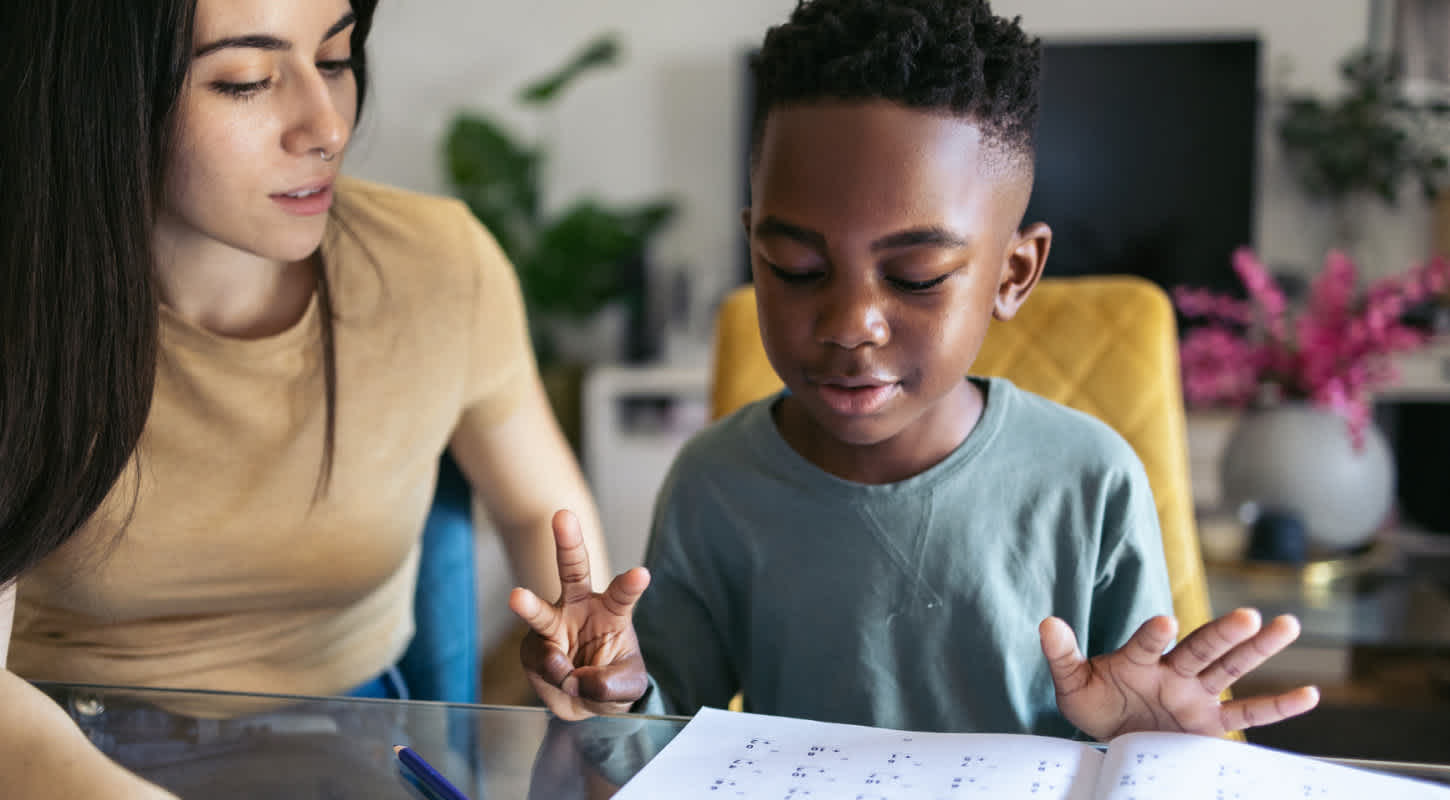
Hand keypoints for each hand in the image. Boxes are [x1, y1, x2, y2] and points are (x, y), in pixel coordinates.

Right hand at [509, 509, 651, 720]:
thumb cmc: (613, 680)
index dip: (631, 584)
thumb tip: (575, 679)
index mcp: (612, 610)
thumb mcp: (628, 685)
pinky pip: (541, 660)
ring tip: (516, 597)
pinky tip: (566, 681)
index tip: (642, 574)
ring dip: (527, 604)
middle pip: (573, 570)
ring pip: (539, 612)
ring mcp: (552, 626)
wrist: (585, 702)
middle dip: (568, 543)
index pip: (623, 593)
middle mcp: (579, 608)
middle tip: (563, 516)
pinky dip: (555, 676)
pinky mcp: (534, 648)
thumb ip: (611, 683)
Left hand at [1039, 608, 1319, 739]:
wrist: (1111, 733)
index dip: (1153, 634)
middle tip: (1248, 615)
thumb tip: (1046, 623)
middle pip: (1202, 649)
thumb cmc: (1094, 701)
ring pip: (1231, 669)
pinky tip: (1309, 695)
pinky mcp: (1209, 724)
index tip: (1163, 622)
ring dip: (1257, 649)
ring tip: (1285, 624)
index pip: (1147, 643)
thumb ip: (1062, 654)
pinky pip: (1248, 714)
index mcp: (1140, 659)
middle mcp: (1174, 672)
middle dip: (1222, 634)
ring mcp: (1196, 695)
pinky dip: (1278, 707)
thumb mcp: (1072, 682)